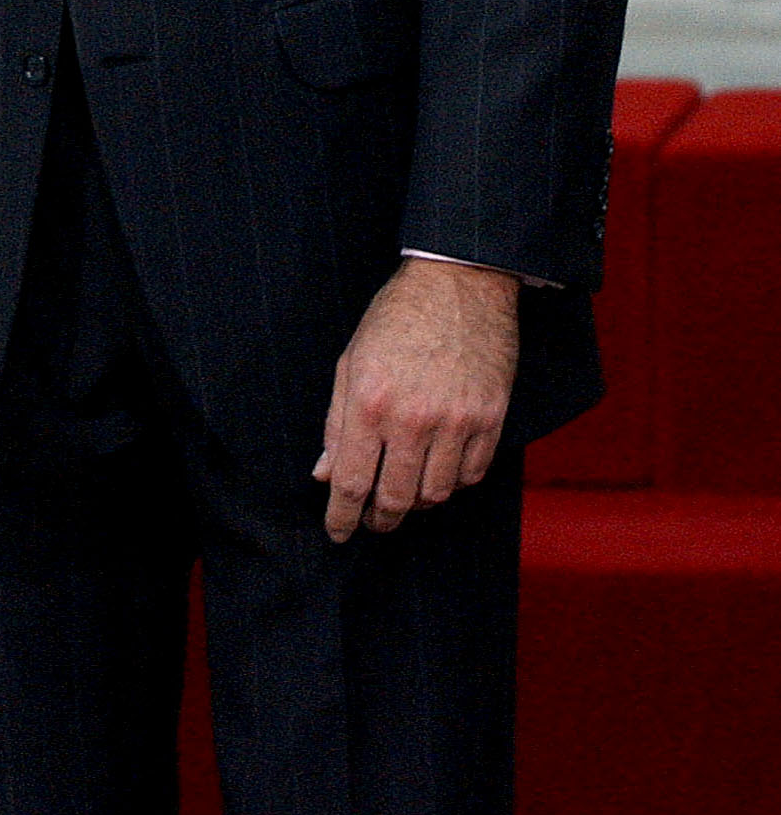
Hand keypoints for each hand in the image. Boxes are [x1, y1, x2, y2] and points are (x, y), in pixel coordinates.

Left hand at [314, 257, 519, 542]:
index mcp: (370, 401)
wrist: (460, 282)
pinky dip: (453, 482)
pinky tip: (440, 470)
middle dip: (379, 520)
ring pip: (435, 494)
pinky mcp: (490, 418)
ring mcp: (457, 421)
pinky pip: (471, 475)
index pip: (350, 481)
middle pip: (394, 499)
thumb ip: (335, 422)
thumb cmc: (397, 317)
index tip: (338, 532)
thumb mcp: (351, 361)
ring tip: (405, 493)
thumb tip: (324, 474)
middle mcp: (413, 418)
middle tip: (373, 522)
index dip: (341, 516)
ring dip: (416, 502)